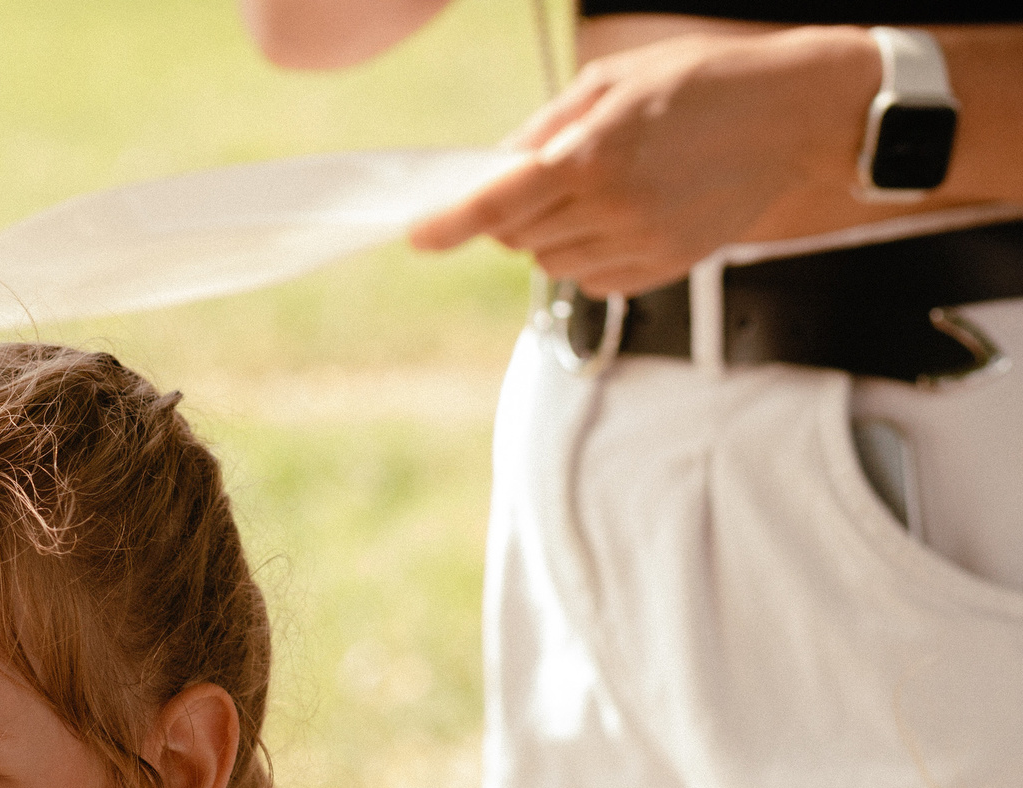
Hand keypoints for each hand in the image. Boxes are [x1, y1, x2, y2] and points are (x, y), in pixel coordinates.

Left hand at [411, 27, 873, 294]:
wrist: (798, 116)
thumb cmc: (703, 84)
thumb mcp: (614, 82)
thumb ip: (544, 130)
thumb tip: (493, 170)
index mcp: (593, 154)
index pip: (496, 204)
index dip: (448, 223)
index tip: (415, 235)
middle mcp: (612, 208)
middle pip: (517, 239)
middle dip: (511, 216)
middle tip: (546, 180)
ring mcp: (640, 244)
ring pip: (551, 263)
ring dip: (550, 235)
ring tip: (600, 188)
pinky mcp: (663, 268)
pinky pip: (592, 278)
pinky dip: (588, 253)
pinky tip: (625, 214)